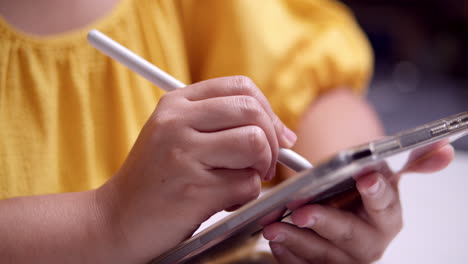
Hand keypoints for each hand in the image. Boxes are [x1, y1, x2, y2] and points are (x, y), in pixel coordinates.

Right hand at [96, 76, 295, 261]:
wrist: (117, 219)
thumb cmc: (156, 178)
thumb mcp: (176, 135)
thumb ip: (221, 124)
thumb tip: (282, 133)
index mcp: (176, 103)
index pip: (241, 87)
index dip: (268, 110)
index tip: (276, 135)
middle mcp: (177, 122)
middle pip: (253, 112)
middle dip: (272, 141)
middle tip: (265, 164)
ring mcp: (184, 155)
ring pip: (255, 146)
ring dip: (259, 170)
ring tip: (238, 183)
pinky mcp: (194, 190)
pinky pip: (247, 185)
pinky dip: (245, 197)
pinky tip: (222, 202)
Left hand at [263, 144, 453, 262]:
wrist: (343, 210)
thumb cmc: (358, 192)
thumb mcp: (381, 174)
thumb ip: (410, 162)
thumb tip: (445, 147)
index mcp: (387, 217)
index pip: (385, 205)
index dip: (376, 192)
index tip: (365, 177)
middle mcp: (370, 242)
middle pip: (351, 236)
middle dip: (326, 223)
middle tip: (303, 211)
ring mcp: (347, 259)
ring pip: (324, 256)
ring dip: (298, 242)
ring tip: (276, 227)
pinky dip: (288, 256)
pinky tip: (276, 242)